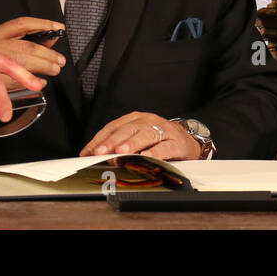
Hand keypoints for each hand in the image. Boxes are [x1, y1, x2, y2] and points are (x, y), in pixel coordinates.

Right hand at [0, 16, 66, 88]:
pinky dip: (32, 81)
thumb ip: (29, 40)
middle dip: (47, 54)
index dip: (43, 24)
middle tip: (59, 60)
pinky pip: (15, 81)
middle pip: (25, 47)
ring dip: (43, 67)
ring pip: (22, 63)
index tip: (58, 28)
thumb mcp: (7, 45)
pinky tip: (40, 82)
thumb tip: (51, 38)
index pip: (22, 24)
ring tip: (54, 69)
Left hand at [80, 112, 201, 160]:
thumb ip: (115, 145)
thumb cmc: (157, 141)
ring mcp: (164, 130)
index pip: (114, 127)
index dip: (100, 139)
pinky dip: (155, 152)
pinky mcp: (177, 142)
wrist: (186, 140)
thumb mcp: (135, 139)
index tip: (89, 152)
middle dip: (113, 141)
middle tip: (101, 152)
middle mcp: (148, 121)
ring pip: (146, 134)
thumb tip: (89, 154)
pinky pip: (165, 146)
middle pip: (128, 129)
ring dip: (132, 144)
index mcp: (135, 119)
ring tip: (120, 152)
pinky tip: (146, 157)